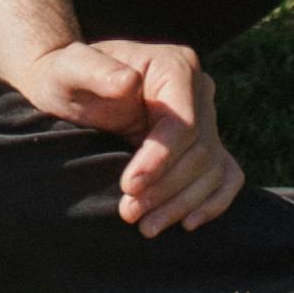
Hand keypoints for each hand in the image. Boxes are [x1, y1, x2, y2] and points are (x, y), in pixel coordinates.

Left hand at [14, 37, 241, 234]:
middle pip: (199, 151)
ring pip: (211, 169)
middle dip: (165, 188)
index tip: (128, 186)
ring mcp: (205, 117)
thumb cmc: (68, 76)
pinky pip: (225, 175)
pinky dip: (212, 201)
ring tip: (146, 226)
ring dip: (182, 204)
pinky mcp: (203, 143)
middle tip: (129, 213)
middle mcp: (198, 88)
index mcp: (174, 65)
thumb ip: (94, 70)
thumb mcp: (70, 69)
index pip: (183, 123)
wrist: (71, 89)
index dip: (160, 159)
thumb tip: (128, 81)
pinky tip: (188, 223)